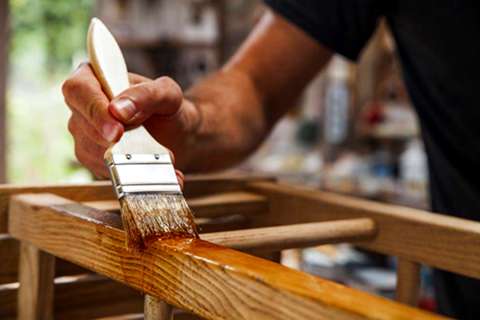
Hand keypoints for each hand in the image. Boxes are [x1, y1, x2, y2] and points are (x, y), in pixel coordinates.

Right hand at [62, 63, 196, 185]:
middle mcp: (82, 106)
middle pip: (82, 125)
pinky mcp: (92, 158)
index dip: (95, 111)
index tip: (117, 131)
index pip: (78, 90)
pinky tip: (156, 171)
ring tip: (159, 160)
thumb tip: (118, 110)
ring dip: (127, 160)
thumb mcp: (167, 94)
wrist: (176, 134)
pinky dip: (132, 174)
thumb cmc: (168, 108)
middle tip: (148, 149)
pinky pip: (104, 170)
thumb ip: (146, 95)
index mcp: (94, 77)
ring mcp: (84, 133)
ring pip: (92, 151)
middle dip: (115, 141)